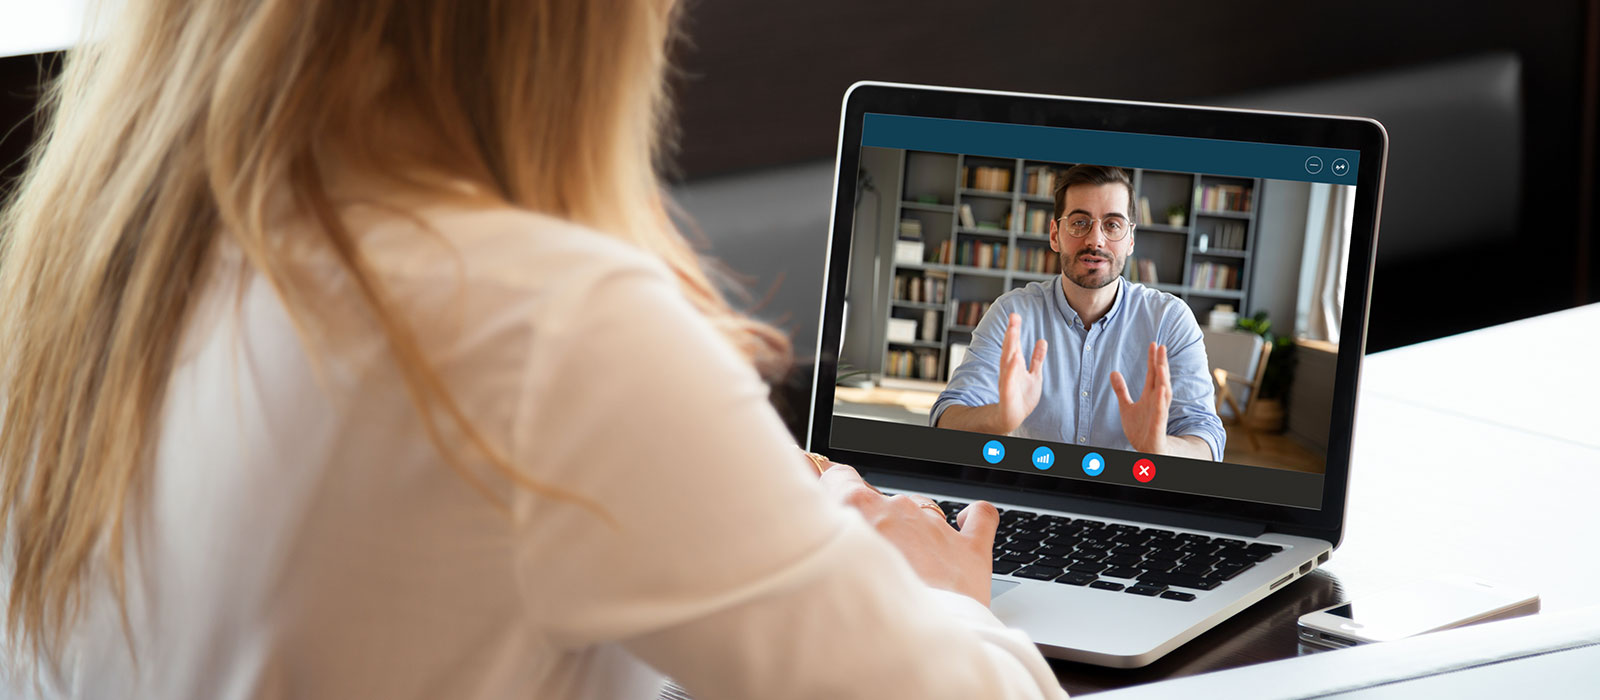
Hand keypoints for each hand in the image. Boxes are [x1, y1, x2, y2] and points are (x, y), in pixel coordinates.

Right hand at [818, 464, 998, 605]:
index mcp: (858, 506)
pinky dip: (972, 517)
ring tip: (907, 568)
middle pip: (880, 501)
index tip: (828, 495)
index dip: (833, 486)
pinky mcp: (969, 548)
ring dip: (913, 531)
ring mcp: (935, 526)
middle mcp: (897, 508)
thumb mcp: (823, 565)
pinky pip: (979, 517)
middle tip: (867, 556)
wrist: (912, 648)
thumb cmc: (862, 613)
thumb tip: (807, 513)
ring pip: (922, 511)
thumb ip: (818, 533)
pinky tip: (965, 521)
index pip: (838, 476)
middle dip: (874, 523)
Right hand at [997, 313, 1046, 433]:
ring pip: (1008, 360)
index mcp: (1015, 364)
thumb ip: (1037, 359)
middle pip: (1010, 348)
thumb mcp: (1034, 375)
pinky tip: (1014, 359)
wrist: (1012, 416)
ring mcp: (1007, 381)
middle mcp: (1009, 370)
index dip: (1015, 330)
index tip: (1015, 315)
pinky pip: (1009, 380)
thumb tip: (1042, 341)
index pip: (1015, 344)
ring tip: (1013, 331)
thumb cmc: (1022, 397)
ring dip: (1010, 346)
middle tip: (1013, 316)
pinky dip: (1011, 370)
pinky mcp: (1007, 393)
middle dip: (1012, 332)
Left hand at [1110, 342, 1171, 453]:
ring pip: (1163, 393)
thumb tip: (1113, 372)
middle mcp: (1157, 401)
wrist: (1147, 450)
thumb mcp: (1126, 407)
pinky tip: (1162, 389)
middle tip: (1161, 346)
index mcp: (1150, 396)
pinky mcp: (1158, 425)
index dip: (1153, 359)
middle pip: (1160, 379)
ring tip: (1161, 364)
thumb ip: (1121, 390)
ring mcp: (1158, 412)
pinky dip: (1162, 401)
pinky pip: (1161, 412)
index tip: (1154, 343)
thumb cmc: (1141, 429)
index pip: (1152, 374)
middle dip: (1160, 363)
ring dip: (1163, 379)